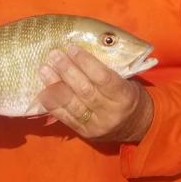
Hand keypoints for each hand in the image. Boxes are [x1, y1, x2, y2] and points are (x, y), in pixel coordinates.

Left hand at [37, 44, 153, 142]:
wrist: (137, 126)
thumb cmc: (129, 95)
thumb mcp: (127, 81)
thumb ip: (108, 69)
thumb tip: (80, 51)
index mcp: (124, 96)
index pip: (103, 78)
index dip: (86, 62)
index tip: (72, 48)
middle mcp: (110, 112)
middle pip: (85, 90)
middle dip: (67, 71)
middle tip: (54, 55)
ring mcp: (96, 125)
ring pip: (72, 104)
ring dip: (55, 85)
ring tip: (44, 69)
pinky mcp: (85, 133)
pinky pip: (65, 117)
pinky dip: (52, 103)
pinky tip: (43, 90)